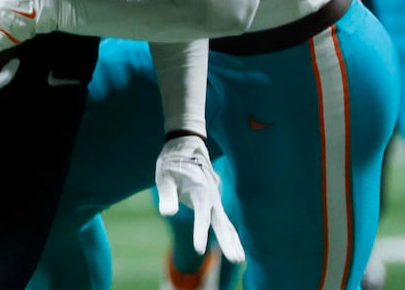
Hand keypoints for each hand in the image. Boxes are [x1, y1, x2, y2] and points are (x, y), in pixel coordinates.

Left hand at [155, 135, 244, 262]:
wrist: (186, 145)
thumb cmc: (173, 162)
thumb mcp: (164, 176)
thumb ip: (167, 195)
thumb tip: (167, 213)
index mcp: (200, 191)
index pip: (202, 217)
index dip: (200, 233)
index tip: (199, 250)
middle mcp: (211, 197)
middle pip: (221, 224)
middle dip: (228, 243)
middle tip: (236, 260)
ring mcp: (214, 200)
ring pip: (226, 224)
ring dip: (232, 241)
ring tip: (240, 259)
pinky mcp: (213, 201)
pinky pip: (223, 220)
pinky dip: (229, 233)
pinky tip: (233, 245)